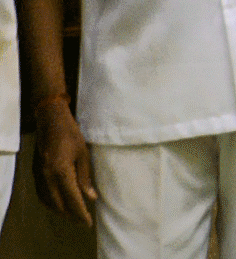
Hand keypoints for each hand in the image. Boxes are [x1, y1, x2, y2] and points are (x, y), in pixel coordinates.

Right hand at [33, 98, 96, 225]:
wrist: (50, 121)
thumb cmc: (71, 134)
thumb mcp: (83, 154)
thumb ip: (85, 178)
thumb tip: (91, 197)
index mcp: (61, 171)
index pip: (72, 198)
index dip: (80, 212)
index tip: (88, 222)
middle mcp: (47, 176)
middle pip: (58, 204)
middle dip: (71, 214)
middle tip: (83, 221)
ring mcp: (38, 175)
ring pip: (48, 201)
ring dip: (60, 210)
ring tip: (73, 215)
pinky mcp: (35, 172)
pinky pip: (41, 194)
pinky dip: (50, 202)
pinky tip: (59, 203)